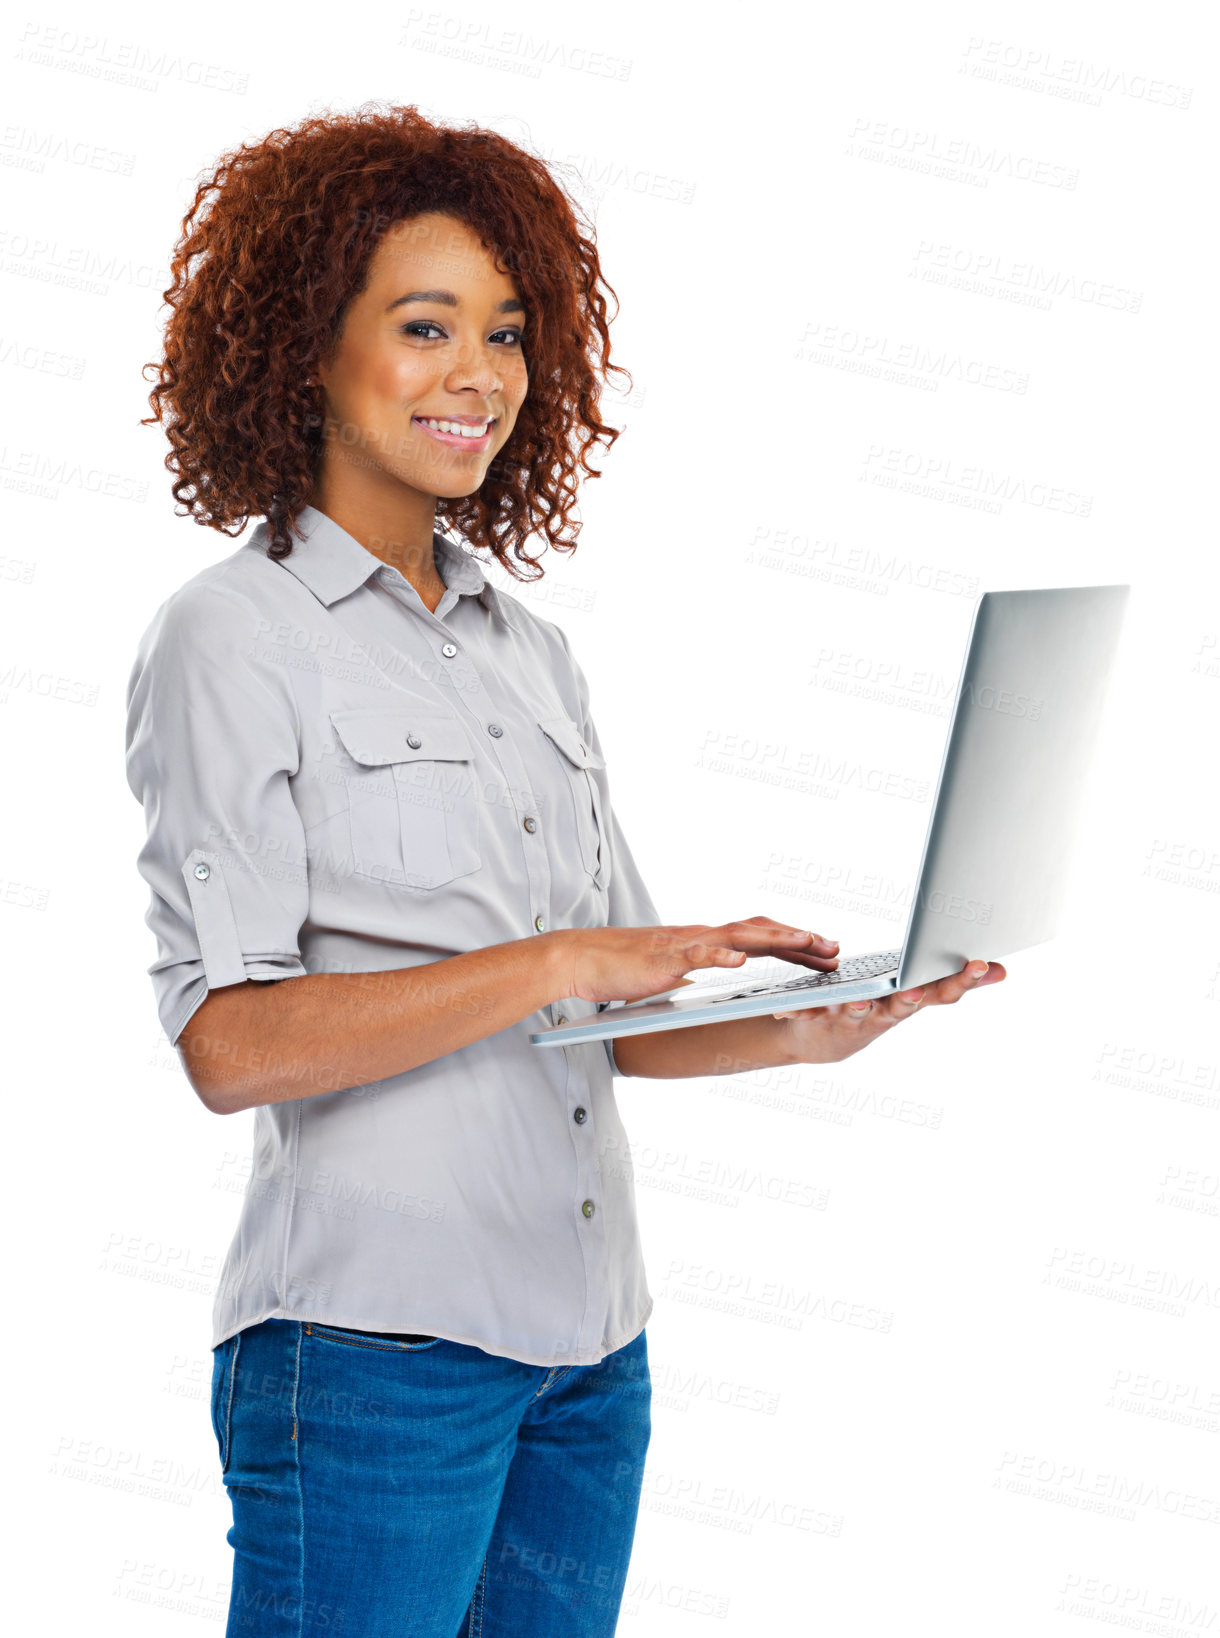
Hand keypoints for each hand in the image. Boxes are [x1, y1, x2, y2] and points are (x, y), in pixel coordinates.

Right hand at [555, 916, 839, 1005]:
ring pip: (737, 936)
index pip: (758, 936)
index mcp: (704, 941)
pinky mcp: (662, 959)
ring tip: (806, 943)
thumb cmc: (621, 967)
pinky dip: (719, 956)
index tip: (825, 951)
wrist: (580, 959)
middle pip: (759, 931)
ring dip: (774, 940)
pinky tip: (739, 961)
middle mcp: (700, 936)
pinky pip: (695, 955)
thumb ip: (699, 965)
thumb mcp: (672, 968)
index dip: (794, 943)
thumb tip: (724, 968)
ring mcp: (683, 945)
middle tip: (835, 948)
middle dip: (800, 939)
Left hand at [771, 956, 1006, 1062]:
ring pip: (859, 1012)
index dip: (963, 980)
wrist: (822, 1041)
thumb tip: (1000, 970)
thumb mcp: (918, 993)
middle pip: (905, 1005)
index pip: (943, 991)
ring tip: (859, 1002)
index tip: (982, 963)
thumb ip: (953, 981)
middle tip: (919, 990)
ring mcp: (853, 1019)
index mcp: (910, 1000)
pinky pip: (809, 1013)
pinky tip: (786, 1008)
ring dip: (860, 1008)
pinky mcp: (820, 1019)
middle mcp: (885, 1013)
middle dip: (914, 995)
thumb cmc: (877, 1009)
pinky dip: (799, 1011)